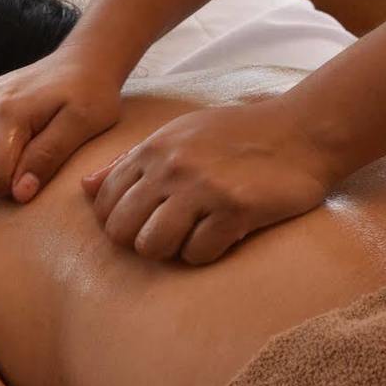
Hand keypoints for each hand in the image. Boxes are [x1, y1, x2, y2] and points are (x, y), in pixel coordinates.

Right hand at [0, 48, 123, 202]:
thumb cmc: (90, 96)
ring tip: (16, 156)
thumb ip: (48, 157)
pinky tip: (2, 148)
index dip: (15, 189)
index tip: (38, 173)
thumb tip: (19, 194)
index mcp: (6, 111)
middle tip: (27, 165)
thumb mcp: (83, 125)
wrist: (80, 62)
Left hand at [81, 95, 333, 265]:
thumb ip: (130, 162)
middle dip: (140, 241)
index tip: (144, 223)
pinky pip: (198, 254)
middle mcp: (171, 166)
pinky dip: (208, 252)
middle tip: (170, 235)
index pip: (103, 202)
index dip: (117, 222)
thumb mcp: (179, 135)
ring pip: (153, 246)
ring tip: (195, 236)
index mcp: (154, 148)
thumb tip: (85, 188)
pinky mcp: (233, 209)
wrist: (301, 132)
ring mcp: (201, 188)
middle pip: (121, 231)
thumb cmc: (237, 135)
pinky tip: (224, 234)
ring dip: (172, 251)